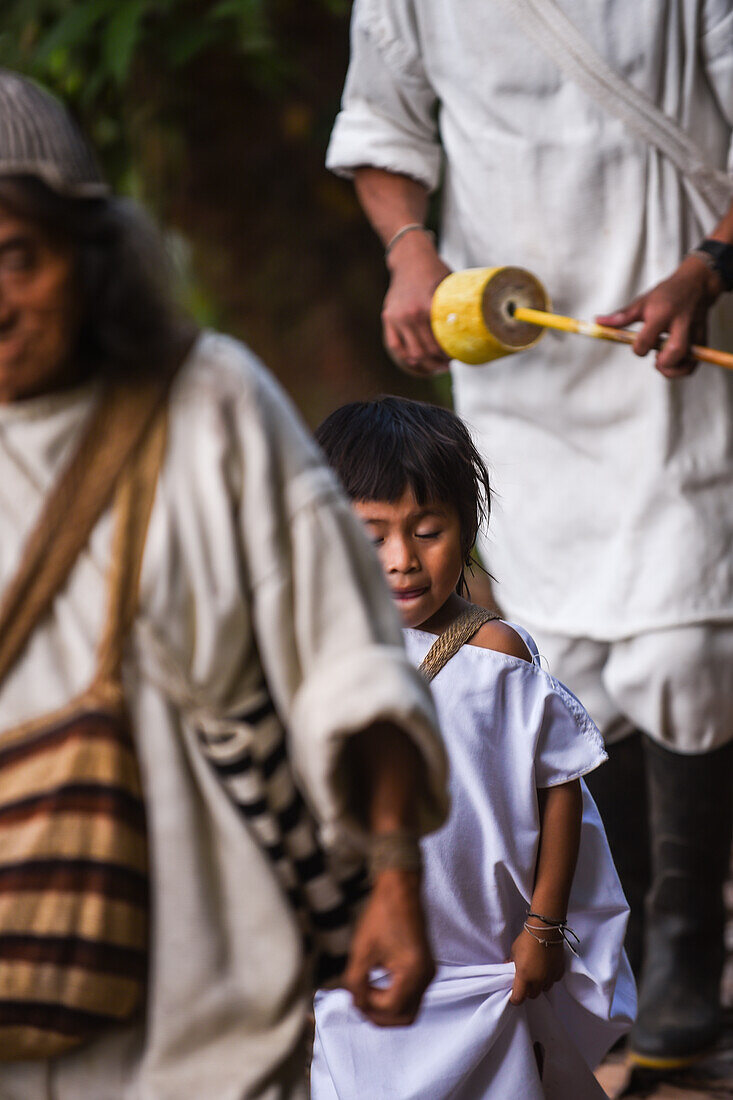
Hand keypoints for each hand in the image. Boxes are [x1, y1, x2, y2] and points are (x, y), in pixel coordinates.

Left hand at [342, 868, 433, 1025]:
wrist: (400, 889)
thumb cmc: (381, 914)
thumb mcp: (361, 951)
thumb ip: (356, 983)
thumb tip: (356, 1004)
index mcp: (413, 971)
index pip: (390, 1009)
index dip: (368, 1005)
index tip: (354, 991)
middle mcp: (426, 975)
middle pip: (405, 1018)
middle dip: (380, 1016)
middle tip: (360, 1003)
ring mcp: (428, 972)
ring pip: (409, 1009)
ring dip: (387, 1009)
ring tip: (366, 995)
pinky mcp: (425, 967)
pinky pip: (411, 995)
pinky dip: (394, 998)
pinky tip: (377, 986)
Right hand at [383, 233, 452, 375]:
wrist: (410, 258)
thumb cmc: (435, 271)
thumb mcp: (451, 286)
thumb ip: (457, 308)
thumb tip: (478, 329)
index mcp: (427, 307)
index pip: (439, 343)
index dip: (449, 355)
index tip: (458, 357)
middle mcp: (410, 314)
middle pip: (426, 352)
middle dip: (438, 362)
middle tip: (448, 364)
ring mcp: (396, 317)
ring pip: (411, 353)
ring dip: (424, 364)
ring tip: (435, 366)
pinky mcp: (388, 318)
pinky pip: (395, 346)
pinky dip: (406, 357)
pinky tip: (416, 362)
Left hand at [509, 927, 564, 1004]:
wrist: (544, 930)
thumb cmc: (526, 940)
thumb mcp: (514, 951)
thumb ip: (511, 963)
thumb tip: (508, 967)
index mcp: (524, 977)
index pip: (519, 998)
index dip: (515, 999)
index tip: (513, 995)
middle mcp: (538, 980)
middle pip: (532, 995)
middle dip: (527, 991)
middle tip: (525, 982)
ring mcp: (550, 977)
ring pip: (544, 989)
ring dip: (539, 985)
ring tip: (536, 974)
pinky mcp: (559, 971)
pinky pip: (553, 980)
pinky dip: (549, 977)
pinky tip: (546, 969)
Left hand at [596, 255, 722, 377]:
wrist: (696, 284)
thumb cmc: (666, 294)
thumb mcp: (642, 302)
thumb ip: (621, 316)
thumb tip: (598, 322)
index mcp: (662, 313)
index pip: (647, 339)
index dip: (639, 349)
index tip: (639, 347)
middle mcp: (680, 323)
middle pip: (675, 351)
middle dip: (663, 362)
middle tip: (656, 359)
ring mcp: (694, 332)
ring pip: (688, 361)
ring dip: (673, 370)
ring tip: (663, 361)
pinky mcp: (703, 339)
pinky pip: (695, 363)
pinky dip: (682, 369)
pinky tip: (673, 362)